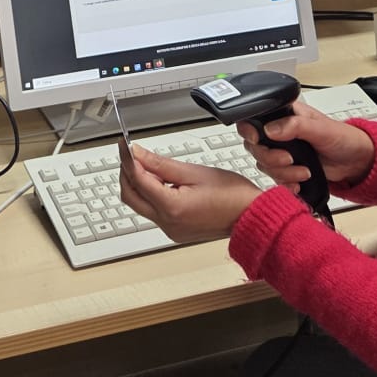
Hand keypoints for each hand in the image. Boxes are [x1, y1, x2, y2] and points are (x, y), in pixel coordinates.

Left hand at [118, 142, 262, 243]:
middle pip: (130, 196)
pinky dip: (151, 196)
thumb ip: (161, 164)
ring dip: (138, 185)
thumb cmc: (233, 195)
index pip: (137, 179)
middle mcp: (167, 223)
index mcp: (172, 208)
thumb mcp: (195, 172)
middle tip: (131, 154)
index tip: (125, 145)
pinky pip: (153, 212)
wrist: (251, 217)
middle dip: (126, 173)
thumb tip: (138, 154)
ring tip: (149, 166)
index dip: (128, 159)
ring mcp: (170, 230)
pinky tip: (161, 182)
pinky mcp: (175, 231)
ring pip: (140, 205)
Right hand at [240, 101, 376, 190]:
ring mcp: (282, 152)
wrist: (355, 162)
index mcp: (284, 116)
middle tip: (290, 159)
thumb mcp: (321, 128)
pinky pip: (276, 179)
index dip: (249, 131)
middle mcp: (279, 134)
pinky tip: (299, 183)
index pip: (254, 120)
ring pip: (265, 165)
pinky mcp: (288, 170)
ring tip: (305, 172)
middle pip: (255, 147)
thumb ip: (295, 126)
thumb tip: (270, 129)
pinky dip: (287, 183)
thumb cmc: (343, 138)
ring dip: (283, 173)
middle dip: (271, 157)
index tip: (257, 139)